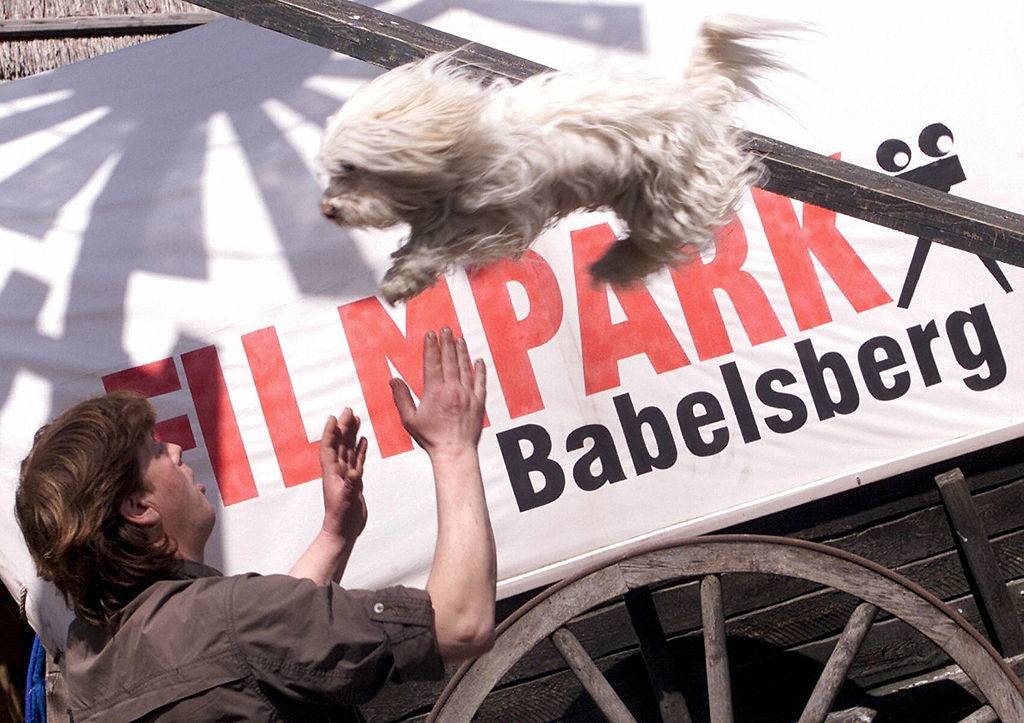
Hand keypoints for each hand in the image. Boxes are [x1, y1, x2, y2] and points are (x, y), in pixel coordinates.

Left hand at [319, 408, 367, 541]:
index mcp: (331, 473)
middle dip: (343, 426)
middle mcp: (337, 470)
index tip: (333, 417)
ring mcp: (346, 474)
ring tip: (356, 419)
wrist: (343, 530)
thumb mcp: (346, 500)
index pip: (329, 447)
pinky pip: (357, 460)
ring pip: (349, 449)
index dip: (330, 432)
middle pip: (340, 443)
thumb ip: (350, 486)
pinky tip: (363, 440)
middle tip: (348, 410)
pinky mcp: (355, 480)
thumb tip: (355, 472)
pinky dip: (360, 449)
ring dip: (352, 434)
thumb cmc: (341, 517)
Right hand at [390, 328, 485, 459]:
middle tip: (446, 329)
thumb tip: (393, 380)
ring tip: (459, 338)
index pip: (432, 363)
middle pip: (450, 360)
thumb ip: (401, 398)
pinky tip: (478, 360)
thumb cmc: (431, 438)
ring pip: (465, 367)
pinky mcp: (478, 403)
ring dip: (462, 351)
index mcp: (435, 392)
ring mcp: (467, 395)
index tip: (430, 334)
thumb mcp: (410, 419)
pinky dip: (479, 370)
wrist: (454, 451)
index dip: (431, 347)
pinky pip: (480, 382)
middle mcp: (452, 389)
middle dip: (447, 343)